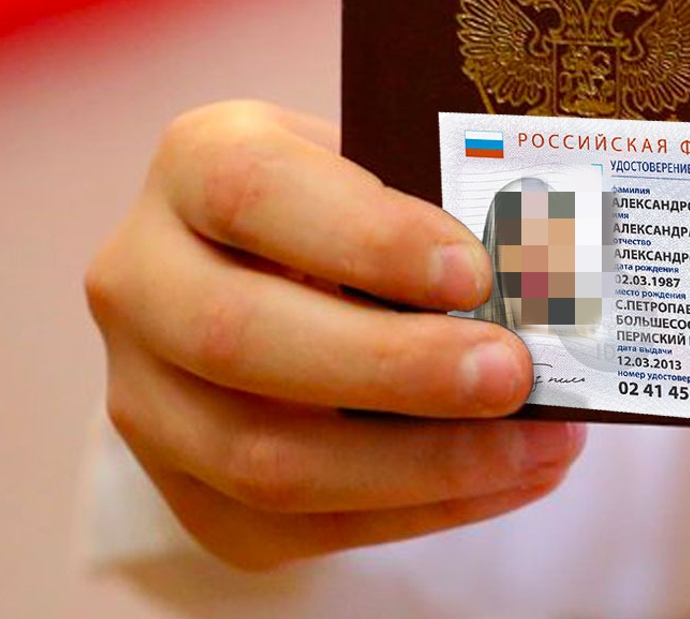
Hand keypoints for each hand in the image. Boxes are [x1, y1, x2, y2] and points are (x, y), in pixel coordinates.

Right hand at [85, 101, 584, 569]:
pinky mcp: (181, 490)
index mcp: (196, 162)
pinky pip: (291, 527)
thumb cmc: (361, 205)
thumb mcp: (389, 167)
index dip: (367, 237)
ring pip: (262, 459)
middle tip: (515, 373)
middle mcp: (142, 277)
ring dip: (421, 464)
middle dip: (397, 369)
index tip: (474, 272)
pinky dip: (418, 510)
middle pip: (243, 339)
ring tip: (539, 443)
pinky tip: (509, 476)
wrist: (286, 270)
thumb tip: (547, 278)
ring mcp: (145, 394)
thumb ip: (443, 204)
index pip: (255, 192)